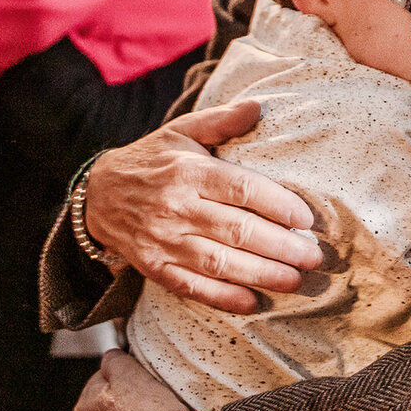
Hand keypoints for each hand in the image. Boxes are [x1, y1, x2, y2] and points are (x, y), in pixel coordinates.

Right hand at [83, 99, 323, 312]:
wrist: (97, 196)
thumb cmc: (152, 161)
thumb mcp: (181, 131)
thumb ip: (220, 121)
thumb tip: (258, 106)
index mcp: (187, 172)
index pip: (241, 189)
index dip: (277, 204)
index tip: (306, 218)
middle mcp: (176, 208)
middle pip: (237, 230)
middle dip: (281, 246)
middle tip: (313, 256)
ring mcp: (164, 242)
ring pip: (220, 263)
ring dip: (262, 275)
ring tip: (295, 280)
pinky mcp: (155, 268)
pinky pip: (193, 287)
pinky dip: (223, 298)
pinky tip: (253, 303)